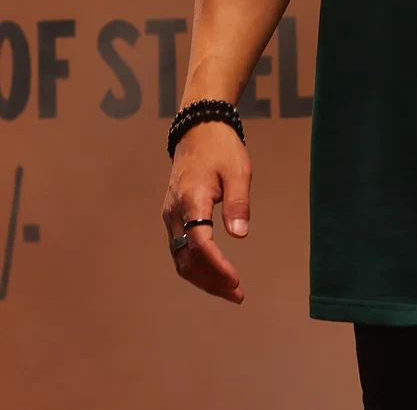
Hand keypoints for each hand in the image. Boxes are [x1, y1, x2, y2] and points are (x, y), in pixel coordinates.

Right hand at [162, 121, 250, 302]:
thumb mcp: (238, 171)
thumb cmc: (221, 149)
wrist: (198, 130)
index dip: (216, 266)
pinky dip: (196, 267)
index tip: (236, 281)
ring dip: (203, 278)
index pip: (199, 244)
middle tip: (237, 294)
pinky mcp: (172, 216)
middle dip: (211, 281)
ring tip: (230, 290)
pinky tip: (214, 273)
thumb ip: (238, 202)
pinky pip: (179, 250)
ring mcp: (169, 215)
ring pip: (180, 259)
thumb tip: (240, 235)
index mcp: (191, 199)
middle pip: (186, 259)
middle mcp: (174, 212)